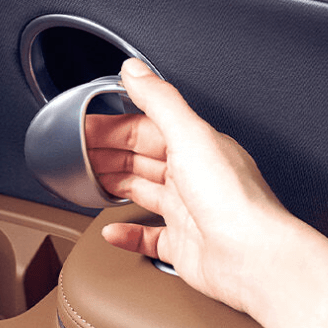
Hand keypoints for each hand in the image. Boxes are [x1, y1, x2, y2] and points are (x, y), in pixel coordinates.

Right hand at [85, 58, 319, 314]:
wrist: (252, 258)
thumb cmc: (232, 199)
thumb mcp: (190, 135)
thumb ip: (160, 100)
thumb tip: (135, 69)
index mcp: (198, 146)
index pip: (147, 129)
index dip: (113, 128)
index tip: (83, 128)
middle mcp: (195, 177)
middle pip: (143, 159)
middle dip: (109, 154)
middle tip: (75, 154)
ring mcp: (190, 213)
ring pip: (144, 193)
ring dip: (116, 186)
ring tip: (88, 182)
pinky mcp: (185, 247)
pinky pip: (149, 237)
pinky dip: (127, 233)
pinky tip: (111, 230)